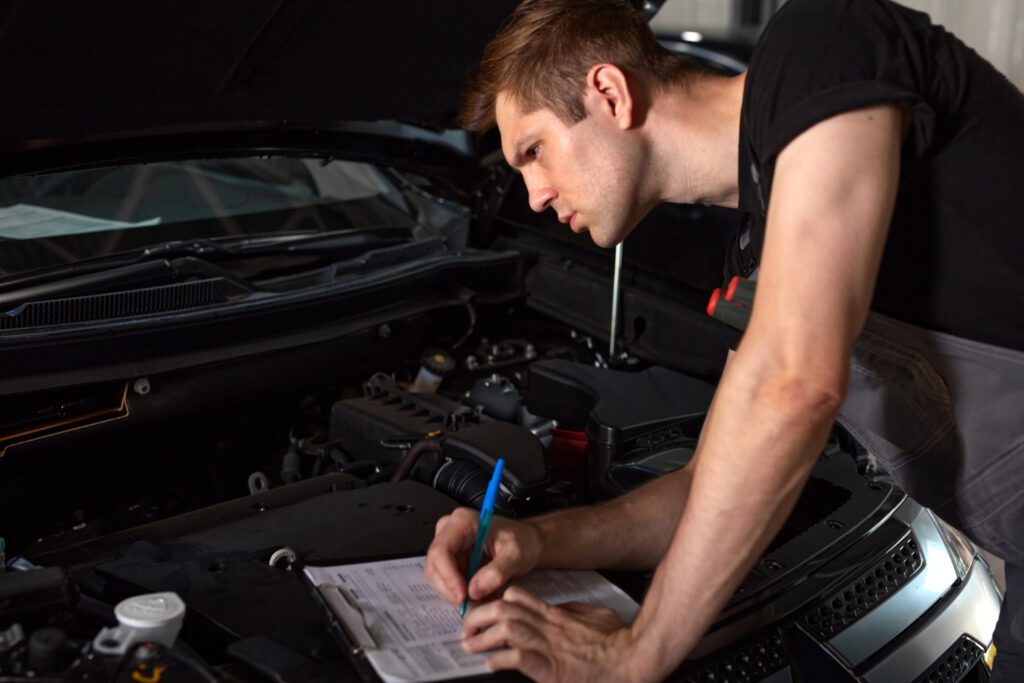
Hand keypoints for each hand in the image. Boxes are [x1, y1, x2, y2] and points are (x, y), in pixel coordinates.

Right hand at [424, 507, 542, 604]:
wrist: (527, 542)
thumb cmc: (522, 540)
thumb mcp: (516, 554)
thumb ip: (497, 572)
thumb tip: (475, 590)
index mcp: (463, 521)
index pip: (441, 550)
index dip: (448, 575)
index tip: (462, 595)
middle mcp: (450, 530)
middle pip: (434, 564)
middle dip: (449, 587)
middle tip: (468, 604)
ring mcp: (449, 545)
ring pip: (437, 575)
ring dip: (453, 592)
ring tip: (476, 600)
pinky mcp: (451, 560)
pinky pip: (445, 581)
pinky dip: (457, 592)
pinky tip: (474, 596)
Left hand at [461, 586, 646, 682]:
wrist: (633, 660)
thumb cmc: (618, 642)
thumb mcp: (597, 616)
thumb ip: (576, 612)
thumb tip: (563, 609)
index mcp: (557, 616)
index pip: (519, 597)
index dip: (496, 600)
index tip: (483, 609)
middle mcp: (550, 628)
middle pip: (506, 610)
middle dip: (481, 616)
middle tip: (467, 627)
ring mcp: (551, 647)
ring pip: (508, 629)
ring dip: (484, 638)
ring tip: (470, 645)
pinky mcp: (553, 670)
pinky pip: (521, 659)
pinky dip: (502, 660)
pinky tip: (492, 663)